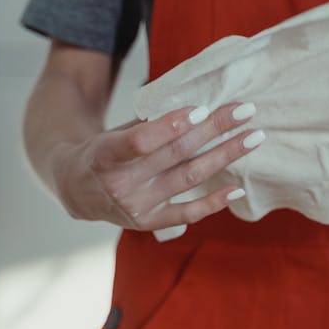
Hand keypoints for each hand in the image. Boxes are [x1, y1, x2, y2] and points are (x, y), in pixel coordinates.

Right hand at [54, 101, 263, 229]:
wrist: (76, 190)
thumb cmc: (102, 152)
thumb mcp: (113, 132)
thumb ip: (149, 124)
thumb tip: (197, 105)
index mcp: (105, 155)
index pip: (141, 140)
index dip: (172, 125)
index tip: (202, 108)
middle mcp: (120, 184)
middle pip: (176, 154)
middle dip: (214, 129)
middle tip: (245, 111)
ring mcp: (136, 206)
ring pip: (189, 177)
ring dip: (225, 156)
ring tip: (253, 138)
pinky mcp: (149, 223)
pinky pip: (188, 213)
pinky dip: (214, 201)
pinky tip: (236, 188)